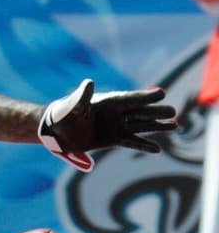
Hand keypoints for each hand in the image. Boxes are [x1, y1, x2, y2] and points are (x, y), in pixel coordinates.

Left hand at [38, 79, 176, 172]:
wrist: (57, 130)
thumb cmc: (64, 114)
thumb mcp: (73, 105)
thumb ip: (82, 96)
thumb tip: (88, 82)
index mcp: (110, 101)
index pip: (131, 98)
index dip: (145, 97)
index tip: (162, 94)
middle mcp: (117, 113)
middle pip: (141, 112)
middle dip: (156, 112)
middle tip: (173, 112)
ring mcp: (117, 126)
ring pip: (141, 126)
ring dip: (157, 126)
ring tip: (175, 125)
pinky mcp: (113, 139)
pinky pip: (132, 142)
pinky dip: (144, 145)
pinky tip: (158, 149)